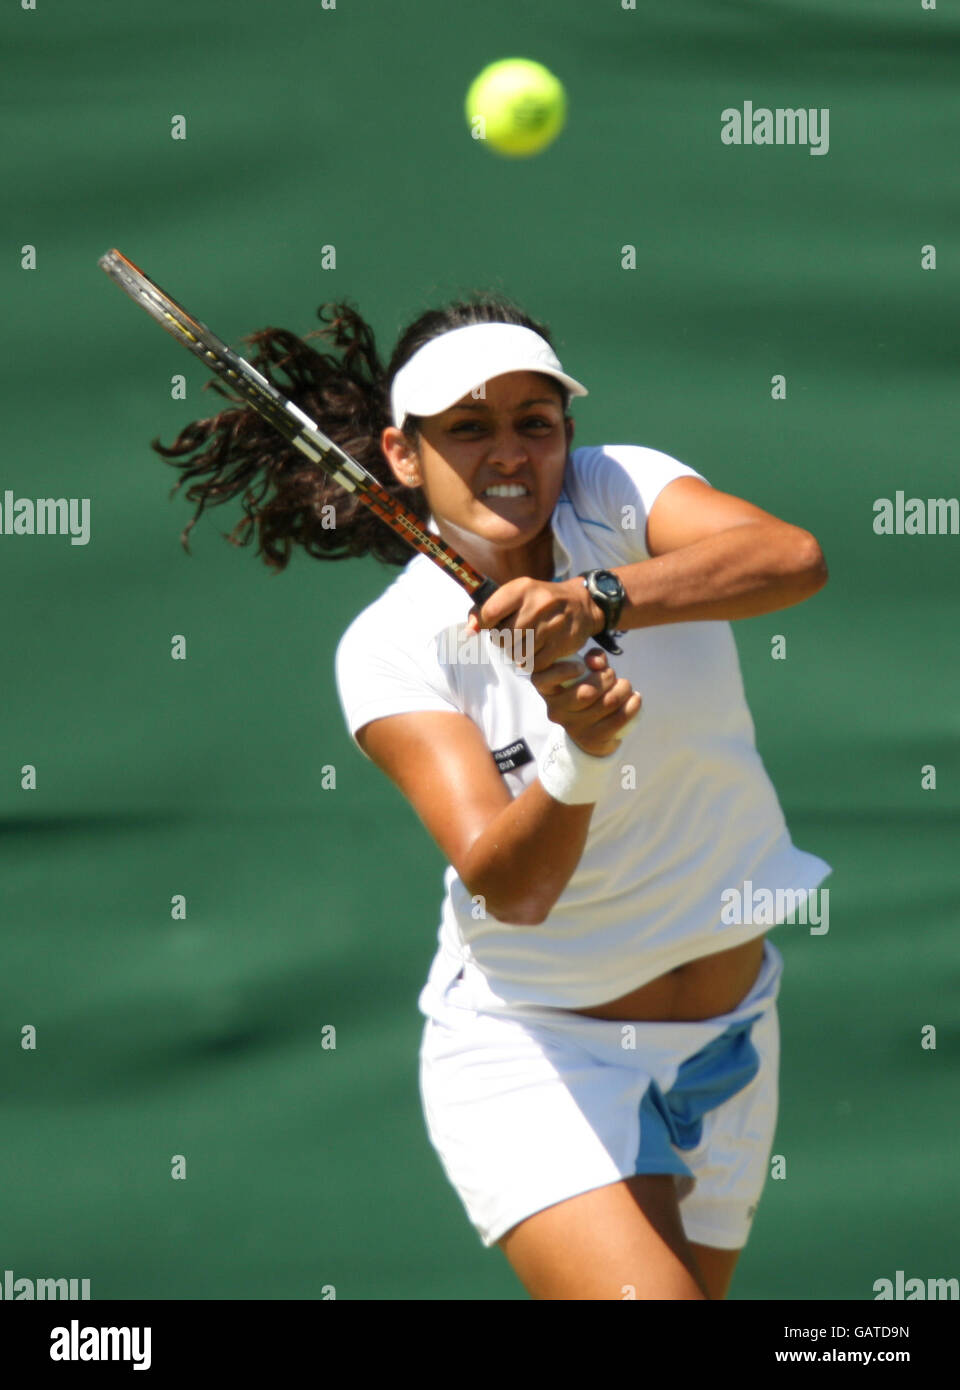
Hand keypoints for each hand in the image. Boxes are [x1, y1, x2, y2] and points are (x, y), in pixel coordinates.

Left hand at [466, 576, 604, 671]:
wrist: (582, 605)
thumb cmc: (541, 602)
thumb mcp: (517, 596)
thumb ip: (488, 610)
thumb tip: (470, 631)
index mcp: (522, 588)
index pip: (489, 612)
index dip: (486, 624)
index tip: (494, 625)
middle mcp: (537, 604)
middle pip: (502, 637)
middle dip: (504, 641)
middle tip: (514, 636)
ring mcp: (551, 624)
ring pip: (517, 653)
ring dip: (518, 654)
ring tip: (527, 644)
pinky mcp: (561, 643)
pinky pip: (535, 664)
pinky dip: (532, 662)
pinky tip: (538, 652)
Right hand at [531, 649, 641, 756]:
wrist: (590, 732)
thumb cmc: (586, 689)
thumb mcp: (585, 671)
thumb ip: (592, 659)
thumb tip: (597, 662)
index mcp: (548, 690)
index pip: (543, 679)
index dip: (563, 671)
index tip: (581, 667)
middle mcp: (556, 710)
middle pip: (587, 692)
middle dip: (607, 677)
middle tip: (612, 675)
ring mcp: (574, 727)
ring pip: (608, 703)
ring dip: (623, 689)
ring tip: (626, 686)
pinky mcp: (593, 739)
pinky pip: (620, 718)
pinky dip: (632, 705)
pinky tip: (635, 699)